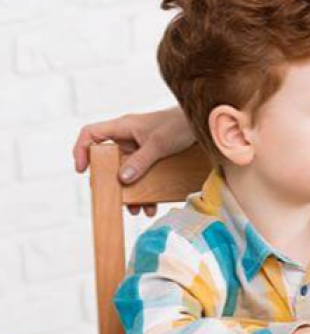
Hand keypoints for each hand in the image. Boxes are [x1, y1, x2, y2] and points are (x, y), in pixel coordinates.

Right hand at [72, 107, 193, 215]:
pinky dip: (146, 190)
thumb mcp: (159, 144)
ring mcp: (140, 148)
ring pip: (126, 172)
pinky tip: (153, 206)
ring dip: (130, 192)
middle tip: (113, 198)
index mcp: (123, 127)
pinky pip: (143, 175)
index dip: (81, 150)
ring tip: (136, 210)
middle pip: (108, 159)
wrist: (203, 123)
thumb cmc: (180, 125)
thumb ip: (140, 161)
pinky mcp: (153, 156)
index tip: (82, 170)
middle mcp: (128, 137)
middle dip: (111, 182)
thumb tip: (122, 179)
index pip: (91, 133)